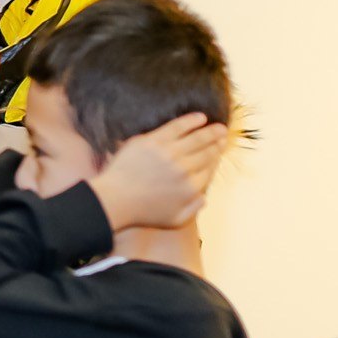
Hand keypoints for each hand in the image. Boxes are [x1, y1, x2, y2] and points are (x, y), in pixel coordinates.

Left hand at [89, 114, 226, 230]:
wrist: (114, 199)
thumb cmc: (142, 213)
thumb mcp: (174, 220)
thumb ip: (193, 209)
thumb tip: (204, 197)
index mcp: (191, 188)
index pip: (210, 168)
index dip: (216, 157)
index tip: (220, 149)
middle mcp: (184, 170)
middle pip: (207, 152)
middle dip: (218, 142)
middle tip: (223, 134)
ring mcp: (169, 154)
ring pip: (196, 138)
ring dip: (210, 131)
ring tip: (218, 126)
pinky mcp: (153, 141)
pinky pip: (177, 127)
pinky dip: (191, 121)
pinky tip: (200, 117)